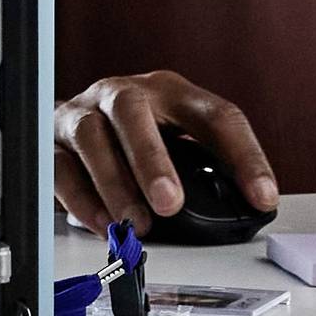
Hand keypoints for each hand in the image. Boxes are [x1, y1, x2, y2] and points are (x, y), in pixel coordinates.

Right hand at [54, 68, 279, 235]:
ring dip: (115, 182)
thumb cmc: (136, 137)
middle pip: (134, 111)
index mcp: (171, 91)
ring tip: (135, 222)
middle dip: (151, 158)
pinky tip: (101, 224)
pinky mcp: (53, 141)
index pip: (215, 115)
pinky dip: (81, 198)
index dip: (244, 156)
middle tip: (169, 202)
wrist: (74, 125)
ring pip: (92, 135)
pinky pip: (60, 165)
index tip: (263, 197)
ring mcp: (84, 112)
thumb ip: (203, 169)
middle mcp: (125, 93)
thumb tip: (244, 211)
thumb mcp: (177, 142)